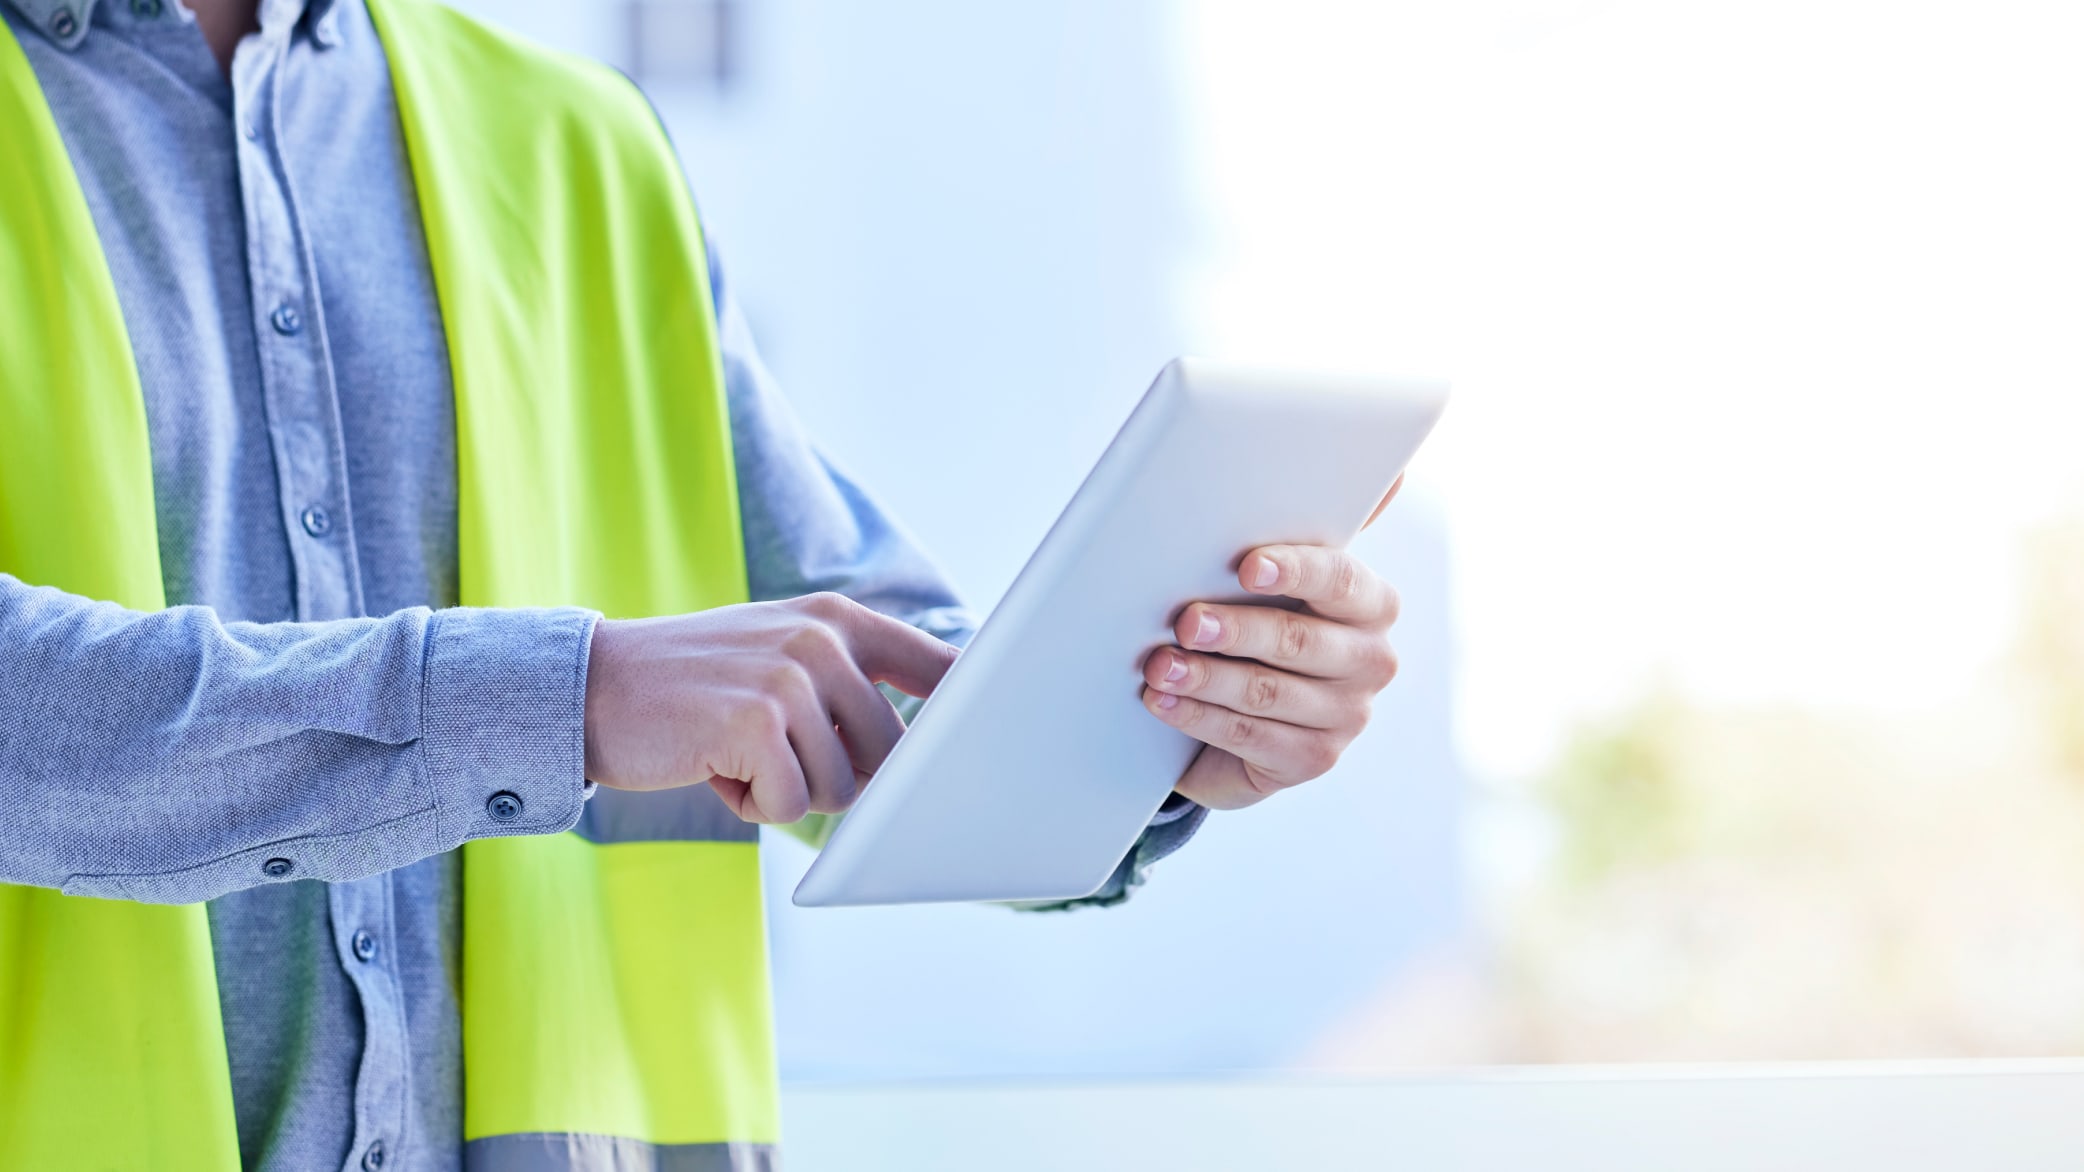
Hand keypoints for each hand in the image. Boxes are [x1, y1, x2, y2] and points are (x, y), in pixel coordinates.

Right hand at [583, 593, 957, 822]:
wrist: (593, 689)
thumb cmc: (694, 689)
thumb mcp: (780, 657)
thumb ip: (850, 683)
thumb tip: (929, 752)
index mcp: (839, 618)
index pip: (942, 666)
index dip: (969, 715)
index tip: (993, 745)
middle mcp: (822, 639)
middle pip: (891, 755)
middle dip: (839, 776)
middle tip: (774, 753)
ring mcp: (791, 679)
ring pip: (841, 788)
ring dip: (787, 792)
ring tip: (736, 751)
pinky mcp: (756, 723)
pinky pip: (789, 805)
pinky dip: (750, 805)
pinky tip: (712, 766)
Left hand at [1140, 528, 1402, 809]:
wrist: (1251, 713)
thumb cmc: (1262, 627)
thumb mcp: (1282, 582)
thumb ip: (1311, 527)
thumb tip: (1391, 474)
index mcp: (1373, 604)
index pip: (1342, 581)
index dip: (1296, 571)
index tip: (1248, 566)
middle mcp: (1371, 660)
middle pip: (1299, 640)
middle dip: (1235, 630)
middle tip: (1185, 622)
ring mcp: (1347, 716)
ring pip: (1267, 691)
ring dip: (1205, 677)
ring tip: (1159, 664)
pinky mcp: (1312, 759)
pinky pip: (1250, 736)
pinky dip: (1198, 716)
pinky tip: (1163, 702)